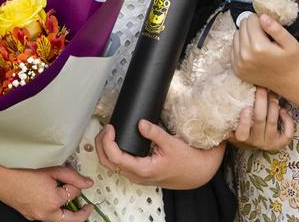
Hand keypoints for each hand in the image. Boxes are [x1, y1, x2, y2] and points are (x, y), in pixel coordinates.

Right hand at [0, 136, 91, 220]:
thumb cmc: (20, 167)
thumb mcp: (51, 168)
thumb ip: (72, 176)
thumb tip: (87, 182)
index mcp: (52, 202)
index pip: (74, 194)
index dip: (77, 183)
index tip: (79, 177)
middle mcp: (44, 213)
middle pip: (70, 219)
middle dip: (81, 214)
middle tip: (88, 207)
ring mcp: (34, 215)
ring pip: (56, 219)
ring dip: (65, 213)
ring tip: (71, 203)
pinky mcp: (27, 213)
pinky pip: (44, 216)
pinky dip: (52, 211)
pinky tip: (52, 202)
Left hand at [94, 121, 224, 189]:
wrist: (197, 172)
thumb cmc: (187, 160)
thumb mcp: (172, 143)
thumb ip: (155, 132)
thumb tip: (140, 123)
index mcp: (143, 169)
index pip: (115, 157)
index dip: (107, 141)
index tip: (110, 127)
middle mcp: (137, 176)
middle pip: (107, 163)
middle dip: (101, 145)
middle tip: (106, 128)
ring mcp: (137, 176)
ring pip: (111, 166)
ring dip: (105, 149)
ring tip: (108, 132)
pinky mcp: (140, 173)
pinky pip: (119, 165)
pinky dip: (113, 153)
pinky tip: (116, 141)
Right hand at [229, 86, 294, 150]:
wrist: (252, 141)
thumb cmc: (242, 126)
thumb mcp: (234, 122)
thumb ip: (234, 110)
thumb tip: (233, 86)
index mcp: (241, 137)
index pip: (242, 133)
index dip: (245, 122)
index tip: (246, 108)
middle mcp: (255, 141)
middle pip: (259, 120)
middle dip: (261, 101)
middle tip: (261, 87)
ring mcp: (269, 142)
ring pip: (272, 121)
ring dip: (273, 104)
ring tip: (272, 93)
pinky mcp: (280, 143)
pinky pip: (287, 133)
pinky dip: (287, 120)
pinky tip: (283, 110)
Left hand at [231, 13, 298, 95]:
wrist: (289, 83)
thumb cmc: (291, 61)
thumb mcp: (290, 42)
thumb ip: (276, 28)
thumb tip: (262, 16)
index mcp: (259, 47)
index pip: (251, 20)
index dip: (260, 19)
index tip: (268, 26)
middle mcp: (245, 55)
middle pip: (242, 26)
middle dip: (252, 26)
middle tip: (265, 34)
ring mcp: (239, 64)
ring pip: (236, 35)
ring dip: (246, 35)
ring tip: (259, 42)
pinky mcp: (236, 69)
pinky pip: (233, 48)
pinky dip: (241, 46)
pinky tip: (253, 50)